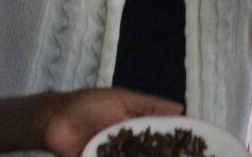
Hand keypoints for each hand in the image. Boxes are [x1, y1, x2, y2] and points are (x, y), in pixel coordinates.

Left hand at [40, 88, 182, 156]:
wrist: (55, 121)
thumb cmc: (89, 105)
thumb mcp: (123, 99)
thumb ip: (149, 106)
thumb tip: (181, 109)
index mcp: (136, 129)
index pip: (161, 140)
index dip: (176, 146)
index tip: (197, 152)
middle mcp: (129, 147)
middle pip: (150, 155)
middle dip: (164, 155)